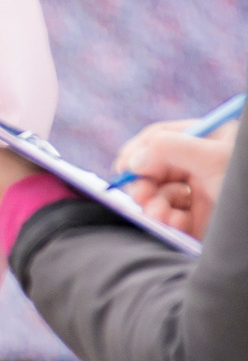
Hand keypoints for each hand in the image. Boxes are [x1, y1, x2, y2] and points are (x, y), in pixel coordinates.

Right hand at [115, 121, 231, 240]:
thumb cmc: (245, 185)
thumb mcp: (211, 158)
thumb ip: (168, 148)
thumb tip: (133, 161)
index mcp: (207, 141)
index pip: (161, 137)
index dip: (138, 150)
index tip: (124, 168)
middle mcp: (201, 165)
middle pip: (154, 168)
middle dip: (143, 182)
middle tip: (141, 196)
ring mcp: (199, 192)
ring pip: (158, 194)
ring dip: (151, 204)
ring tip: (157, 214)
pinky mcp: (198, 219)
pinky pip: (169, 217)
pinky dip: (165, 221)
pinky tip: (173, 224)